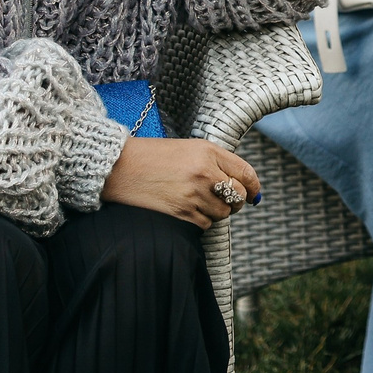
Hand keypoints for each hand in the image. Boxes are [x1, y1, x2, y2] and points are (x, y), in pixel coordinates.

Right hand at [101, 136, 260, 227]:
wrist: (119, 167)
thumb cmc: (153, 156)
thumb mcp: (189, 148)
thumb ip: (216, 163)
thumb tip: (244, 186)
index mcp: (208, 152)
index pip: (245, 173)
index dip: (253, 186)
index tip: (253, 193)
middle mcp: (205, 172)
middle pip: (239, 196)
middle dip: (237, 202)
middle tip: (228, 201)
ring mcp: (194, 194)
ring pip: (223, 213)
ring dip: (217, 212)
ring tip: (201, 203)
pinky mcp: (181, 213)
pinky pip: (206, 224)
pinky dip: (202, 221)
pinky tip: (189, 210)